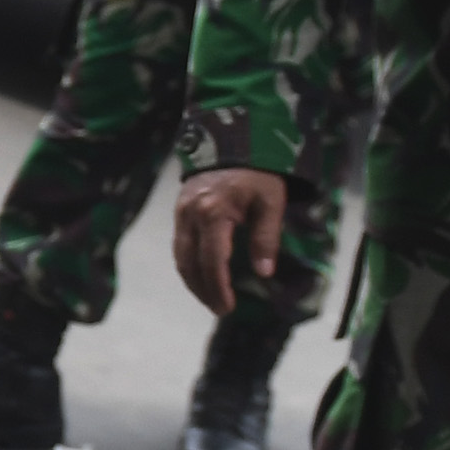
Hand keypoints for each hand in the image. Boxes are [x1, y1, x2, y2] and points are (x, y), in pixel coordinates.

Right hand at [173, 166, 292, 316]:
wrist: (232, 141)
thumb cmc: (257, 173)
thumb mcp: (271, 203)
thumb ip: (266, 238)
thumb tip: (264, 273)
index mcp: (213, 213)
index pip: (212, 261)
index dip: (218, 288)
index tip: (227, 307)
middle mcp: (191, 215)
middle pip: (189, 264)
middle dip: (203, 291)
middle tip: (219, 309)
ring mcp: (181, 213)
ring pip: (180, 257)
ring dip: (193, 282)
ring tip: (210, 298)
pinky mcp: (179, 211)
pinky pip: (179, 246)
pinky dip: (188, 265)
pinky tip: (202, 275)